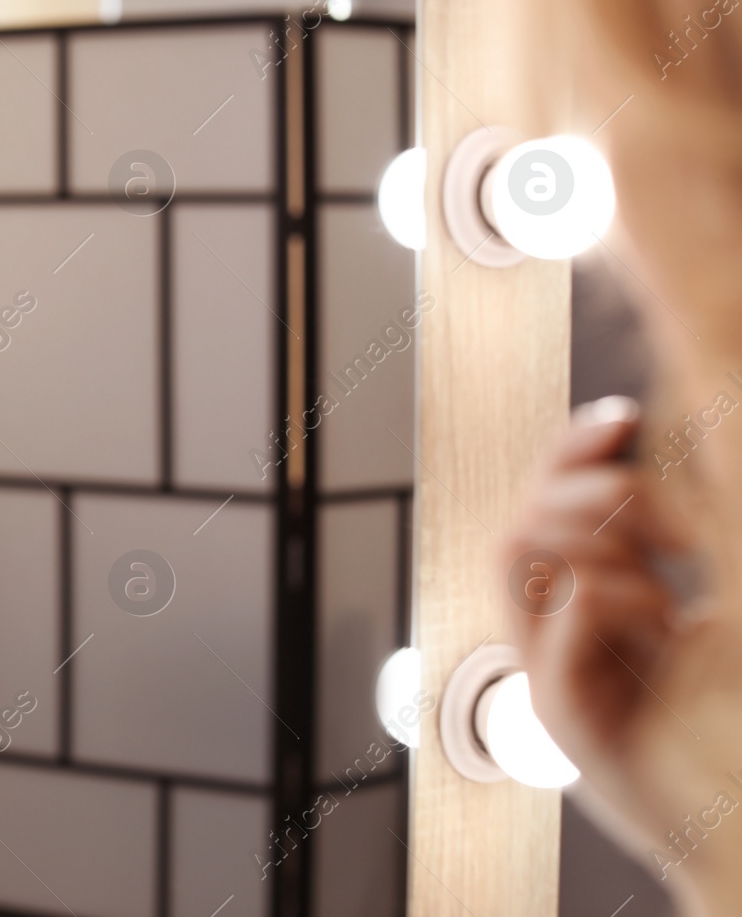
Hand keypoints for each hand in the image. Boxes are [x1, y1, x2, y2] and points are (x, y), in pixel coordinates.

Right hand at [497, 396, 741, 908]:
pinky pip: (563, 618)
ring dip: (600, 546)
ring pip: (520, 554)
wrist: (736, 819)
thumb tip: (676, 433)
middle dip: (590, 492)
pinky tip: (666, 627)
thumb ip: (696, 529)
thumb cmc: (731, 718)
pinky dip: (614, 601)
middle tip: (676, 528)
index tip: (623, 421)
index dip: (570, 452)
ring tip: (667, 584)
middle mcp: (552, 636)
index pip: (542, 503)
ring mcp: (547, 674)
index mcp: (584, 604)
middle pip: (520, 518)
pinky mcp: (562, 715)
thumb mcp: (717, 606)